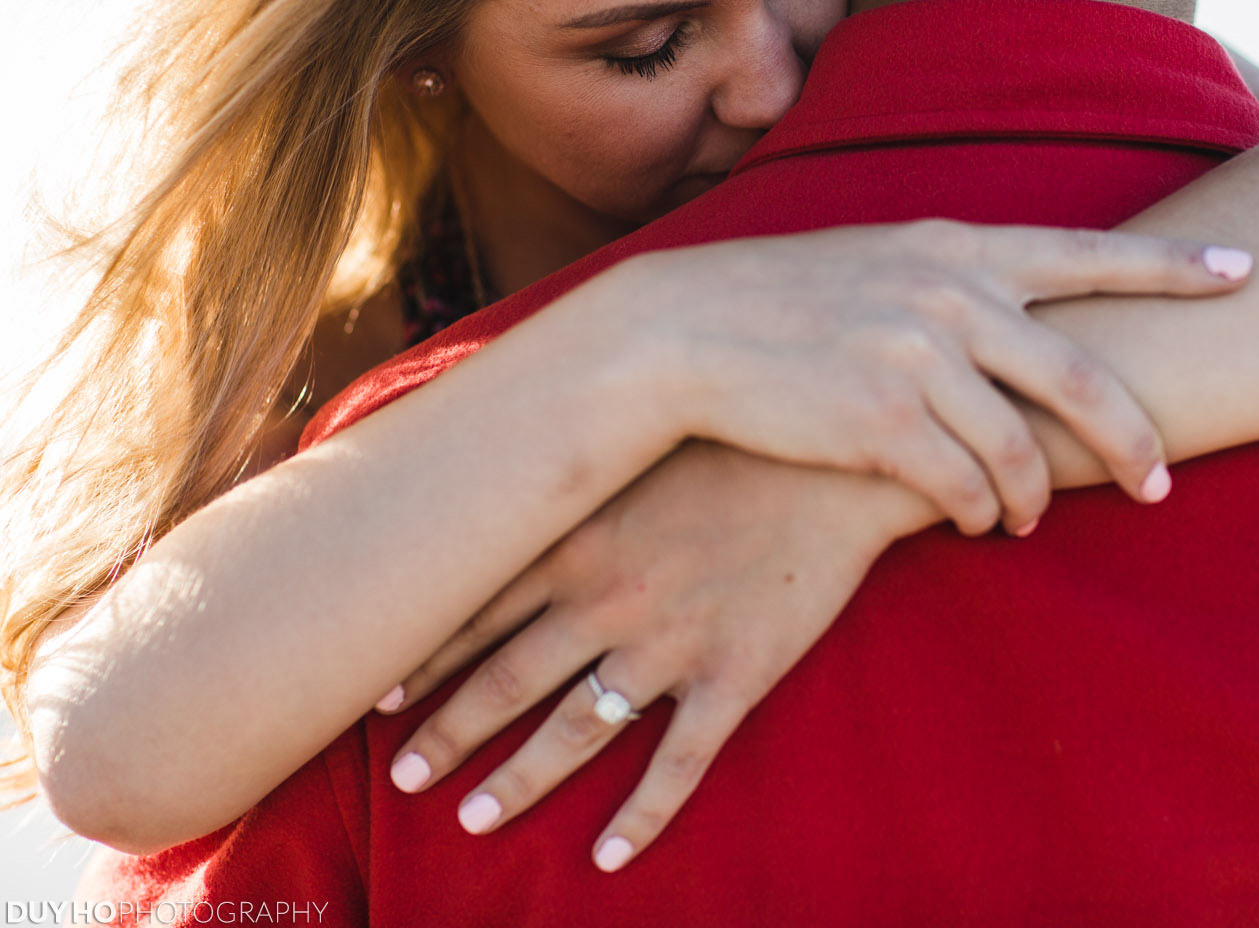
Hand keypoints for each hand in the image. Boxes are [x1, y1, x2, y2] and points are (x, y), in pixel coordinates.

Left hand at [377, 442, 932, 870]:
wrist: (840, 458)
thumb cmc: (741, 438)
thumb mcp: (642, 446)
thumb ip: (583, 474)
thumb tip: (523, 469)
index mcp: (583, 541)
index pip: (480, 610)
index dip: (426, 657)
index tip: (379, 697)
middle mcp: (611, 599)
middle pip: (509, 680)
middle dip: (448, 733)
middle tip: (402, 778)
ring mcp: (672, 644)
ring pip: (576, 730)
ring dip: (518, 781)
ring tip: (473, 819)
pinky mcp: (736, 675)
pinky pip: (679, 762)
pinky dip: (641, 816)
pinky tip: (608, 856)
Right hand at [601, 219, 1251, 533]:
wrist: (684, 331)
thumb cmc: (783, 299)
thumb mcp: (879, 261)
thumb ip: (956, 281)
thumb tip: (1019, 321)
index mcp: (958, 245)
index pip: (1089, 254)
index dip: (1173, 268)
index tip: (1244, 271)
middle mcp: (950, 295)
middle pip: (1082, 378)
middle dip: (1132, 440)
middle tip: (1160, 483)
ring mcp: (916, 358)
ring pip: (1022, 450)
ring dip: (1037, 496)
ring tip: (1030, 518)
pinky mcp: (881, 422)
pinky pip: (964, 487)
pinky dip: (980, 512)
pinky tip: (975, 521)